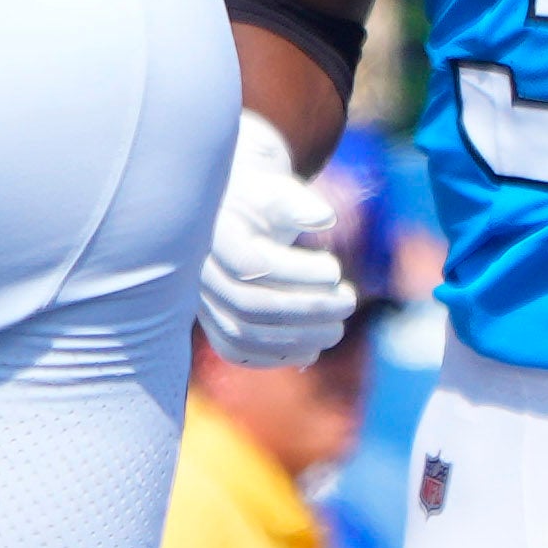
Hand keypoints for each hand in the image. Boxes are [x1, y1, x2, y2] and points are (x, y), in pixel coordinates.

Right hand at [195, 108, 357, 366]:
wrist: (232, 218)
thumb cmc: (260, 202)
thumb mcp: (276, 191)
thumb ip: (298, 201)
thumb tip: (324, 219)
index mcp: (211, 234)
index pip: (250, 265)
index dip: (298, 274)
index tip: (335, 267)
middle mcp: (198, 273)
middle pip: (249, 305)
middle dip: (308, 308)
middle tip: (349, 300)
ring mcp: (202, 302)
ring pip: (243, 335)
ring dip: (298, 338)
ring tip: (337, 326)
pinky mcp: (213, 324)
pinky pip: (237, 351)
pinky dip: (277, 356)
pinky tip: (312, 346)